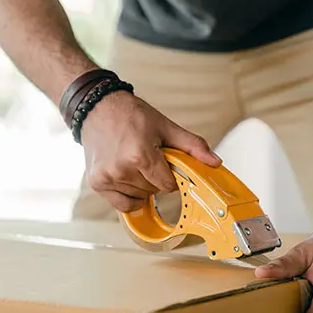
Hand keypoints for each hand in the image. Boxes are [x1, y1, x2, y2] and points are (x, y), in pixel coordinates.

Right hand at [80, 91, 221, 211]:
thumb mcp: (166, 127)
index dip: (171, 176)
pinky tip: (128, 179)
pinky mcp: (97, 183)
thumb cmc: (131, 115)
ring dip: (142, 185)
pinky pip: (122, 204)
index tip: (166, 164)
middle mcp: (121, 169)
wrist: (97, 108)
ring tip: (134, 162)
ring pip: (139, 197)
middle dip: (156, 178)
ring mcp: (107, 178)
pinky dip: (129, 197)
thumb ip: (193, 146)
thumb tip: (215, 162)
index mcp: (140, 155)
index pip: (168, 185)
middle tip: (148, 158)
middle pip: (153, 191)